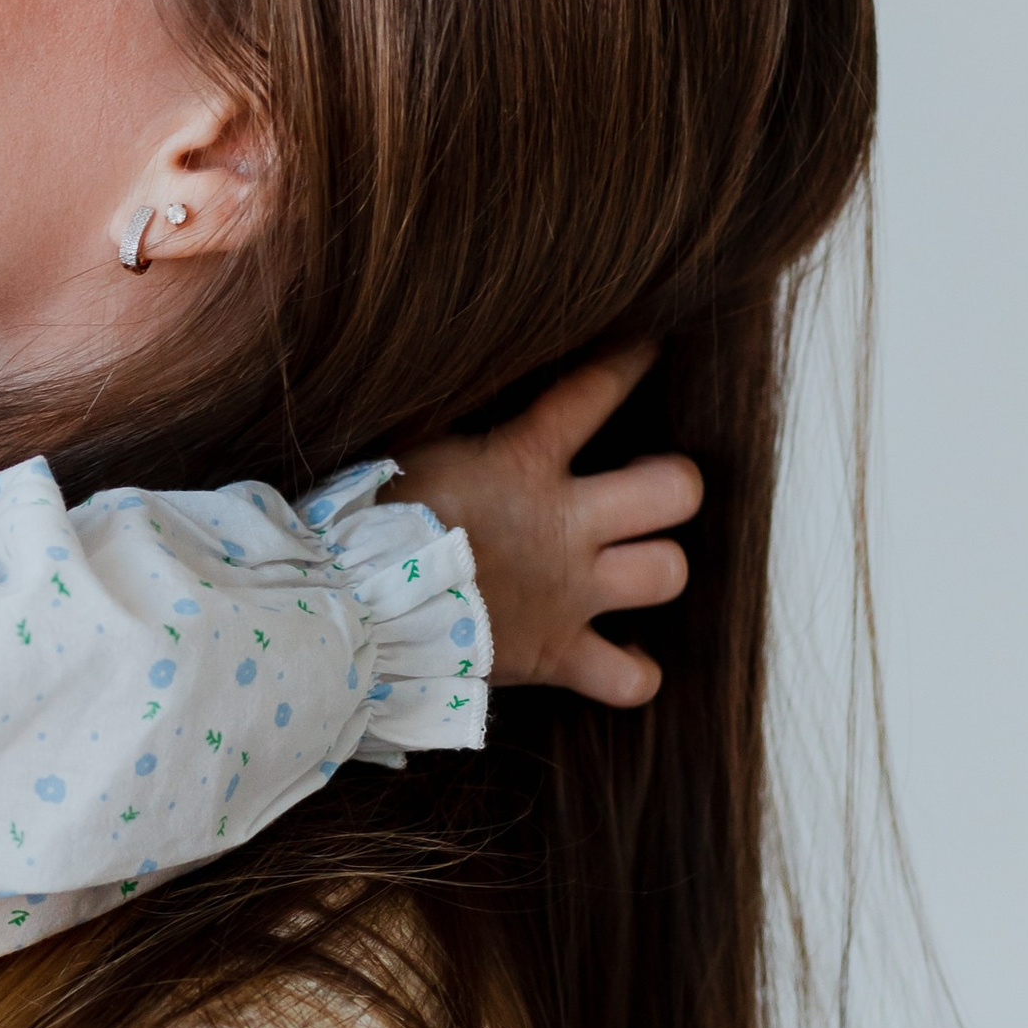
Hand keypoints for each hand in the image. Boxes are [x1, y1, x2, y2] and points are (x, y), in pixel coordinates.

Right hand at [396, 346, 700, 707]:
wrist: (354, 607)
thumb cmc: (365, 519)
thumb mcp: (408, 449)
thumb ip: (457, 427)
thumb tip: (455, 379)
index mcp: (522, 461)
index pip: (593, 390)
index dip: (628, 361)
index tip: (645, 346)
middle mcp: (563, 525)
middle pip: (673, 491)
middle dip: (671, 483)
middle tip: (644, 484)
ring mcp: (567, 594)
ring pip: (667, 573)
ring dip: (657, 566)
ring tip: (635, 564)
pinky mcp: (555, 656)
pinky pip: (628, 680)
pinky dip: (634, 671)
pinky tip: (624, 655)